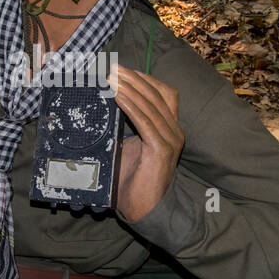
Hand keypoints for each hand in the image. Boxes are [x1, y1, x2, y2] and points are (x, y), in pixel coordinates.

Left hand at [109, 64, 183, 221]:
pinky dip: (130, 106)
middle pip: (157, 94)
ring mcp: (170, 141)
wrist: (143, 210)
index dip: (144, 79)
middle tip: (112, 68)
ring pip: (151, 105)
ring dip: (129, 88)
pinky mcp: (161, 151)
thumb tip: (104, 107)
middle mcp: (174, 131)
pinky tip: (117, 97)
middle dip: (134, 78)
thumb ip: (124, 128)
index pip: (163, 93)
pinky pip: (146, 122)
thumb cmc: (132, 181)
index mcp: (169, 128)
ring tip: (111, 78)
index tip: (121, 70)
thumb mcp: (128, 147)